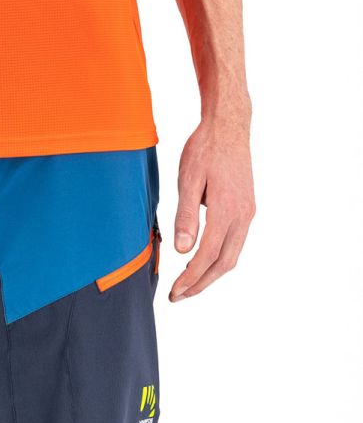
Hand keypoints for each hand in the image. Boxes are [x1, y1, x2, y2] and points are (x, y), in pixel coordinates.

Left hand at [170, 117, 254, 301]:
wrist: (229, 126)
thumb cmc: (205, 149)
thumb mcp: (188, 180)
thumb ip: (186, 216)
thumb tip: (183, 250)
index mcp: (227, 210)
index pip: (207, 255)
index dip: (190, 278)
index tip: (175, 291)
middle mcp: (243, 215)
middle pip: (224, 263)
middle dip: (201, 283)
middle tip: (179, 296)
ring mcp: (247, 212)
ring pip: (232, 255)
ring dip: (210, 274)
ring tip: (188, 284)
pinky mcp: (246, 208)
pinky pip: (235, 242)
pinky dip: (219, 258)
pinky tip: (201, 260)